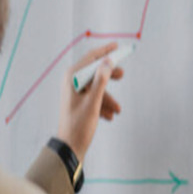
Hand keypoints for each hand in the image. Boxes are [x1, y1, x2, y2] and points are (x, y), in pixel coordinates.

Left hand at [57, 42, 122, 163]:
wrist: (70, 147)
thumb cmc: (79, 125)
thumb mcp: (93, 102)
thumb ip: (101, 80)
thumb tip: (108, 61)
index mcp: (72, 78)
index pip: (91, 58)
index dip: (105, 52)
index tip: (118, 47)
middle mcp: (72, 82)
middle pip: (94, 71)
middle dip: (109, 75)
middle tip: (123, 75)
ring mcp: (75, 92)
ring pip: (97, 87)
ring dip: (108, 97)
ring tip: (117, 110)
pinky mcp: (78, 102)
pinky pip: (94, 97)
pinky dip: (103, 105)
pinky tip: (109, 116)